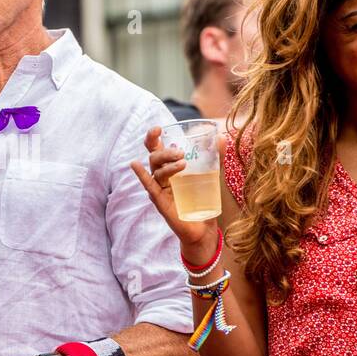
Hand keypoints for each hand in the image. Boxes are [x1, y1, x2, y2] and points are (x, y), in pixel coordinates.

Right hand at [131, 126, 223, 264]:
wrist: (205, 228)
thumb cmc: (205, 201)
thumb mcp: (213, 175)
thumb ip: (216, 157)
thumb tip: (221, 137)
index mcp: (170, 168)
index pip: (158, 149)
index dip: (154, 137)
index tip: (159, 127)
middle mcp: (162, 177)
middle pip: (155, 158)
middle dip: (165, 151)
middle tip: (181, 153)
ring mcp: (159, 189)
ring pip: (156, 170)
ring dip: (167, 164)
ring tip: (183, 163)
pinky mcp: (160, 201)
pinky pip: (149, 185)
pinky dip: (141, 175)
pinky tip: (135, 165)